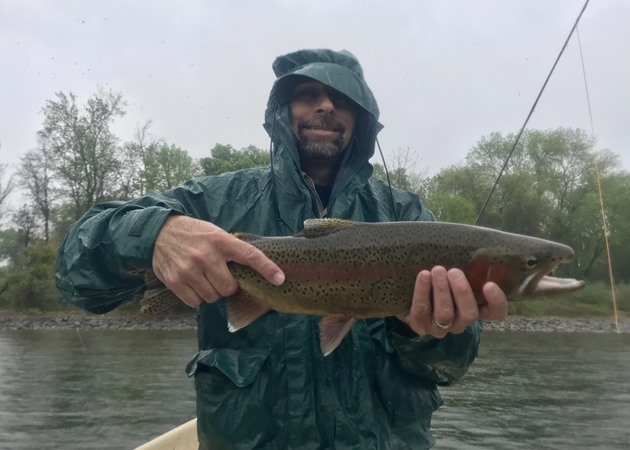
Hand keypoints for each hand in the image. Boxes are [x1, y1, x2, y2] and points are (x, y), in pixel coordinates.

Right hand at [152, 215, 284, 307]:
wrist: (159, 232)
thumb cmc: (194, 234)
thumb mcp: (215, 234)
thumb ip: (232, 250)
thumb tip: (255, 270)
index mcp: (220, 241)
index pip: (250, 255)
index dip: (267, 268)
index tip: (280, 279)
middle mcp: (206, 255)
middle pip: (229, 288)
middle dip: (227, 286)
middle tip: (219, 275)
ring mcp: (189, 270)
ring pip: (212, 297)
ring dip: (211, 292)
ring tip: (203, 277)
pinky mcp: (175, 281)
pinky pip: (195, 302)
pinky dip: (196, 297)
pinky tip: (192, 283)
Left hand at [397, 266, 507, 337]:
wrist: (408, 298)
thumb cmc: (438, 282)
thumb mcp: (453, 277)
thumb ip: (464, 269)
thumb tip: (469, 245)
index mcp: (475, 309)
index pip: (495, 313)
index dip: (497, 302)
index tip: (490, 284)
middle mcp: (461, 321)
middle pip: (469, 314)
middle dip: (462, 292)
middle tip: (454, 271)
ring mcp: (440, 327)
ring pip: (445, 314)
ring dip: (442, 291)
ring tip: (437, 270)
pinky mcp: (420, 325)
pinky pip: (422, 309)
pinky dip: (423, 291)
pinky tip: (423, 275)